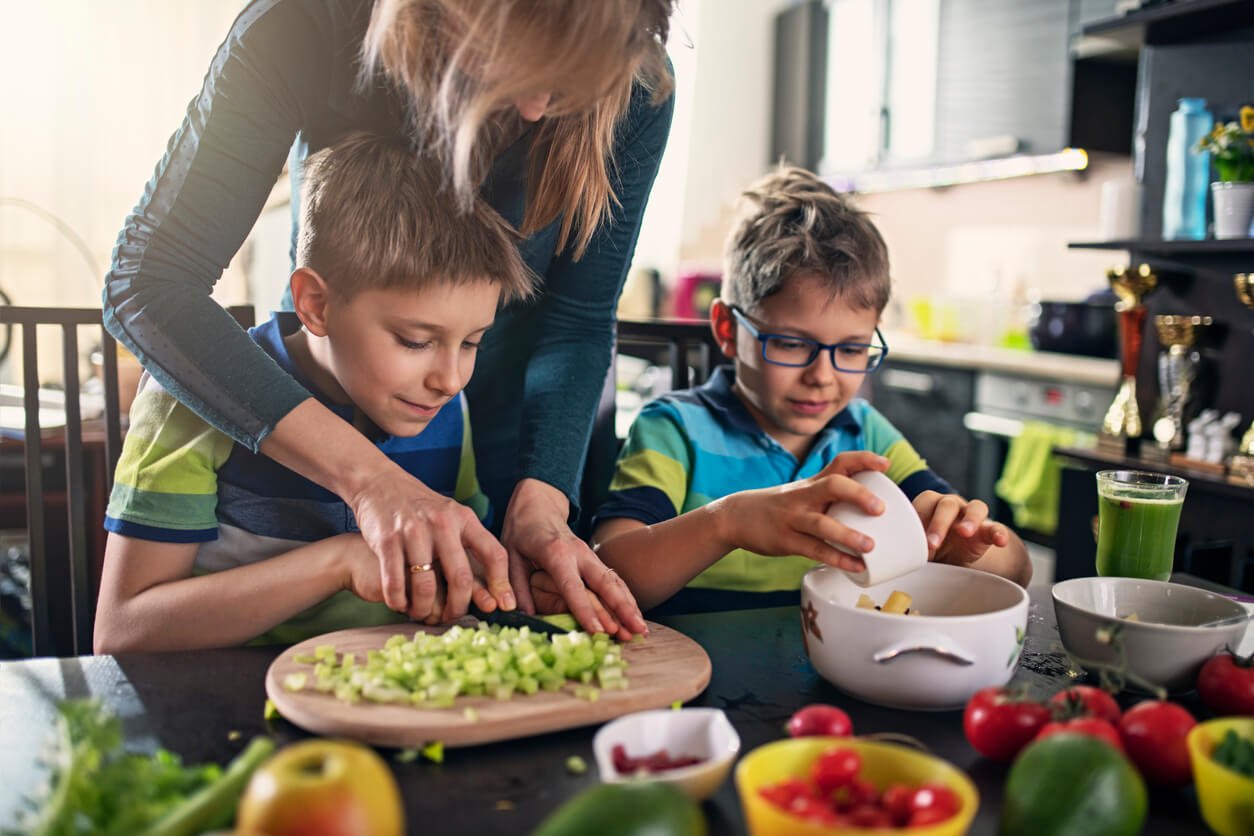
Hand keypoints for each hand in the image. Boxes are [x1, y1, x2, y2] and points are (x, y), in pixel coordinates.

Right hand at [347, 461, 513, 620]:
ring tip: (422, 613)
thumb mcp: (451, 517)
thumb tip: (493, 586)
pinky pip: (395, 583)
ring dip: (424, 609)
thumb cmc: (421, 509)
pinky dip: (398, 601)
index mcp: (464, 518)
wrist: (380, 483)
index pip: (494, 553)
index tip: (504, 605)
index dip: (502, 583)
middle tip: (453, 617)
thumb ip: (469, 545)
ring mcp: (413, 531)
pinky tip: (400, 604)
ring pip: (425, 586)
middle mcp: (442, 523)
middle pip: (461, 578)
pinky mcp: (387, 540)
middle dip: (459, 606)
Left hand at [501, 479, 644, 640]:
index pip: (573, 587)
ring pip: (614, 582)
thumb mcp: (508, 555)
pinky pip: (614, 580)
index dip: (586, 610)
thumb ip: (514, 585)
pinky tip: (635, 616)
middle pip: (605, 583)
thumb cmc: (521, 532)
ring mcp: (590, 556)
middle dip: (622, 609)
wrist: (538, 505)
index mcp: (556, 553)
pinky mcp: (595, 561)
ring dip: (630, 606)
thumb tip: (518, 613)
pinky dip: (626, 598)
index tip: (599, 631)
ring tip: (642, 630)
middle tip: (637, 631)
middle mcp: (579, 554)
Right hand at [715, 451, 888, 570]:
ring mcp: (793, 518)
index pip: (840, 462)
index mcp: (812, 483)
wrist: (736, 516)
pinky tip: (856, 567)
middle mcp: (804, 496)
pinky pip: (814, 550)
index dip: (864, 460)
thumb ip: (829, 496)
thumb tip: (870, 507)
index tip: (885, 465)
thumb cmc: (779, 507)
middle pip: (833, 485)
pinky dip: (836, 559)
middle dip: (859, 494)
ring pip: (822, 523)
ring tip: (870, 546)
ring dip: (848, 535)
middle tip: (880, 509)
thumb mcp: (802, 493)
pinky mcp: (785, 541)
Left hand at [912, 491, 1009, 565]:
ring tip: (965, 533)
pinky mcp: (987, 531)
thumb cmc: (928, 546)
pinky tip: (1000, 541)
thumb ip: (906, 544)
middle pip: (948, 505)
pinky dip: (999, 533)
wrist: (953, 556)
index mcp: (930, 505)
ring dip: (970, 519)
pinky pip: (996, 527)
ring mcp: (971, 516)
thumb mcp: (915, 545)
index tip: (912, 537)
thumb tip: (888, 558)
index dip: (920, 517)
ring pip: (976, 508)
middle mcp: (951, 505)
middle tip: (932, 544)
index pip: (926, 502)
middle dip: (939, 523)